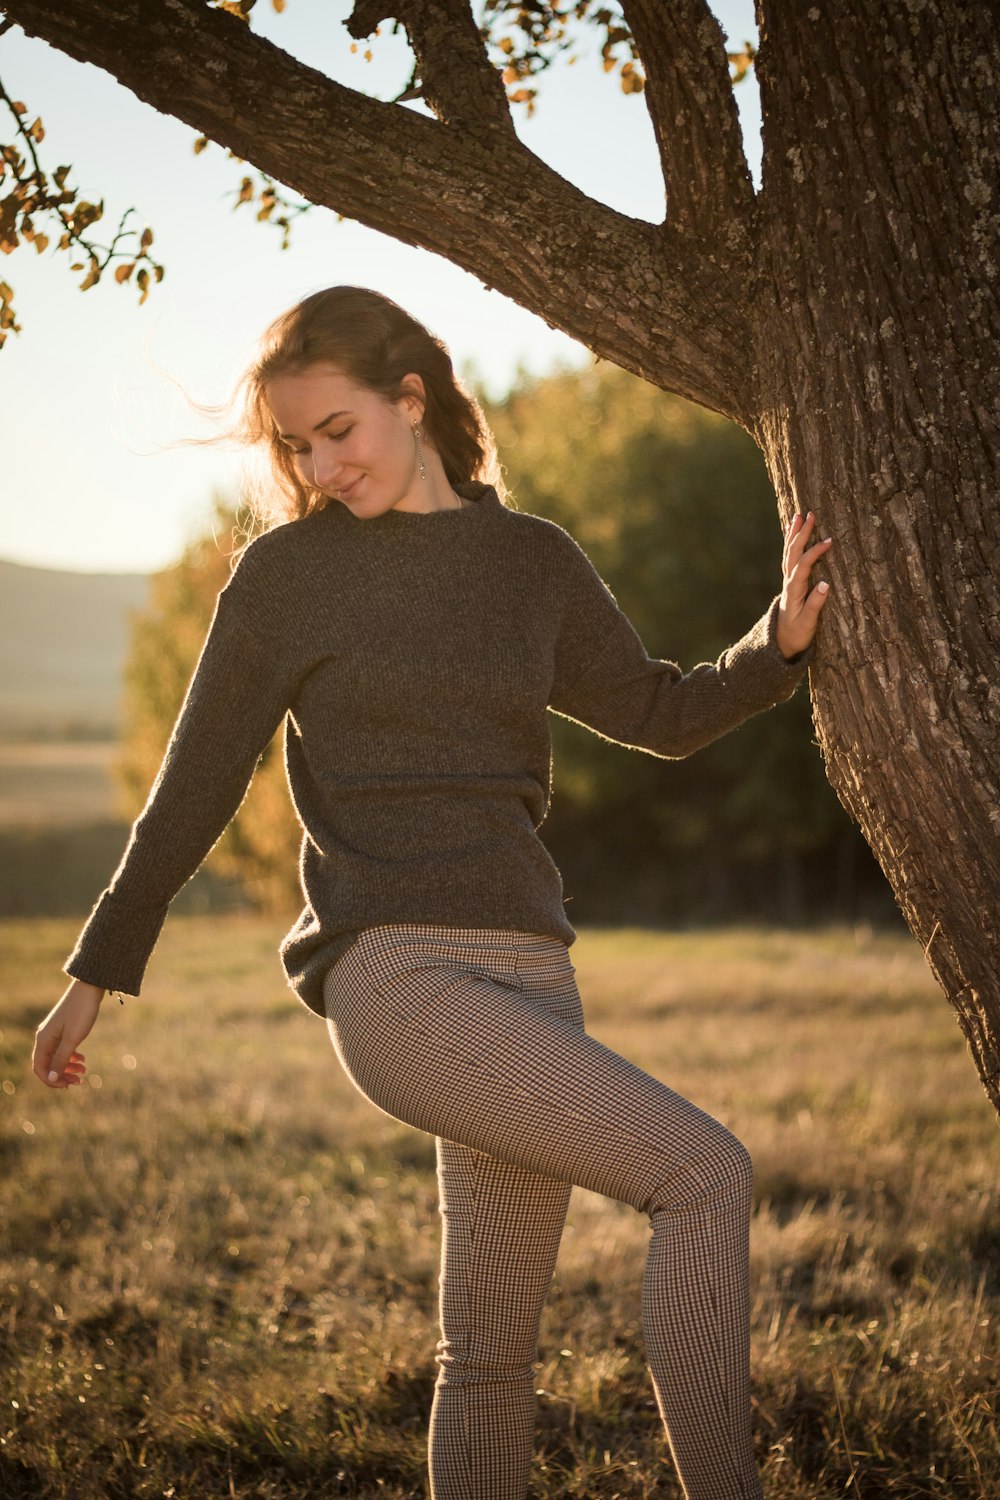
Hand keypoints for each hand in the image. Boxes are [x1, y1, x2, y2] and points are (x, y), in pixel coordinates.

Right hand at [32, 979, 104, 1089]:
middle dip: (62, 1075)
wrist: (89, 988)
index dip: (51, 1080)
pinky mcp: (64, 1029)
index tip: (68, 1085)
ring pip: (57, 1057)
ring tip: (85, 1070)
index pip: (40, 1068)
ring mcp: (54, 1033)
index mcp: (44, 1040)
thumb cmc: (81, 1012)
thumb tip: (51, 1079)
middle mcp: (45, 1037)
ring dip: (68, 1067)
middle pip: (48, 1064)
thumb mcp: (73, 1038)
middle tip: (79, 1081)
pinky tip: (82, 1060)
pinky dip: (71, 1057)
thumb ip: (61, 1059)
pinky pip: (63, 1049)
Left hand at [776, 511, 832, 659]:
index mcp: (794, 590)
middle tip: (810, 515)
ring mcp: (788, 580)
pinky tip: (793, 532)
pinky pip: (790, 557)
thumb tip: (825, 584)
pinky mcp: (790, 582)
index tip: (830, 540)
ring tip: (798, 516)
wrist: (781, 642)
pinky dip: (792, 543)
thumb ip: (815, 604)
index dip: (815, 552)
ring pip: (789, 552)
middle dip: (802, 533)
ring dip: (794, 534)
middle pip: (793, 553)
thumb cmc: (797, 634)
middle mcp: (788, 582)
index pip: (804, 565)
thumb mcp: (808, 623)